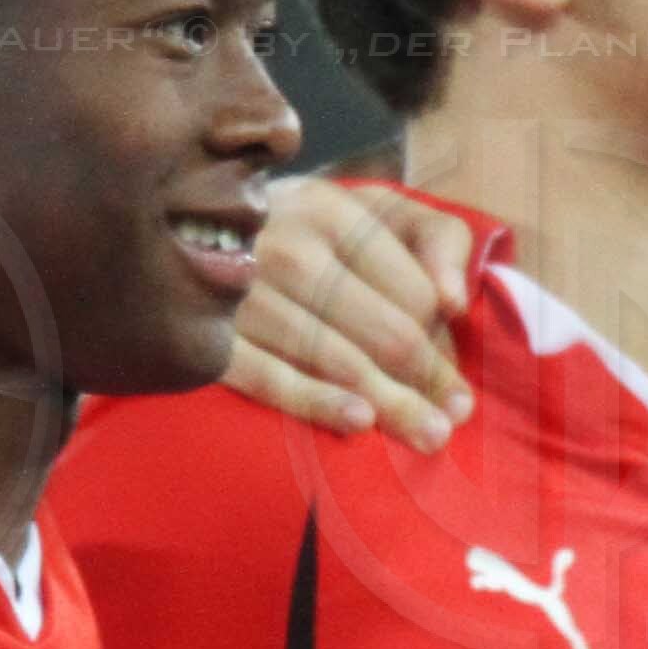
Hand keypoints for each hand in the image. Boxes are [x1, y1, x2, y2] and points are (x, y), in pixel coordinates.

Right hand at [219, 176, 473, 452]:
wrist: (190, 229)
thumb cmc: (311, 230)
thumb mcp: (376, 210)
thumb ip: (437, 238)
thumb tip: (457, 300)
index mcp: (333, 212)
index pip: (413, 294)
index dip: (443, 346)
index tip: (457, 387)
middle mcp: (288, 246)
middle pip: (382, 331)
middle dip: (427, 383)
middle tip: (453, 423)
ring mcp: (244, 292)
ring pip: (335, 359)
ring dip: (388, 403)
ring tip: (427, 437)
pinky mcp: (208, 334)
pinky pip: (269, 377)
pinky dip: (314, 400)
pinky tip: (357, 423)